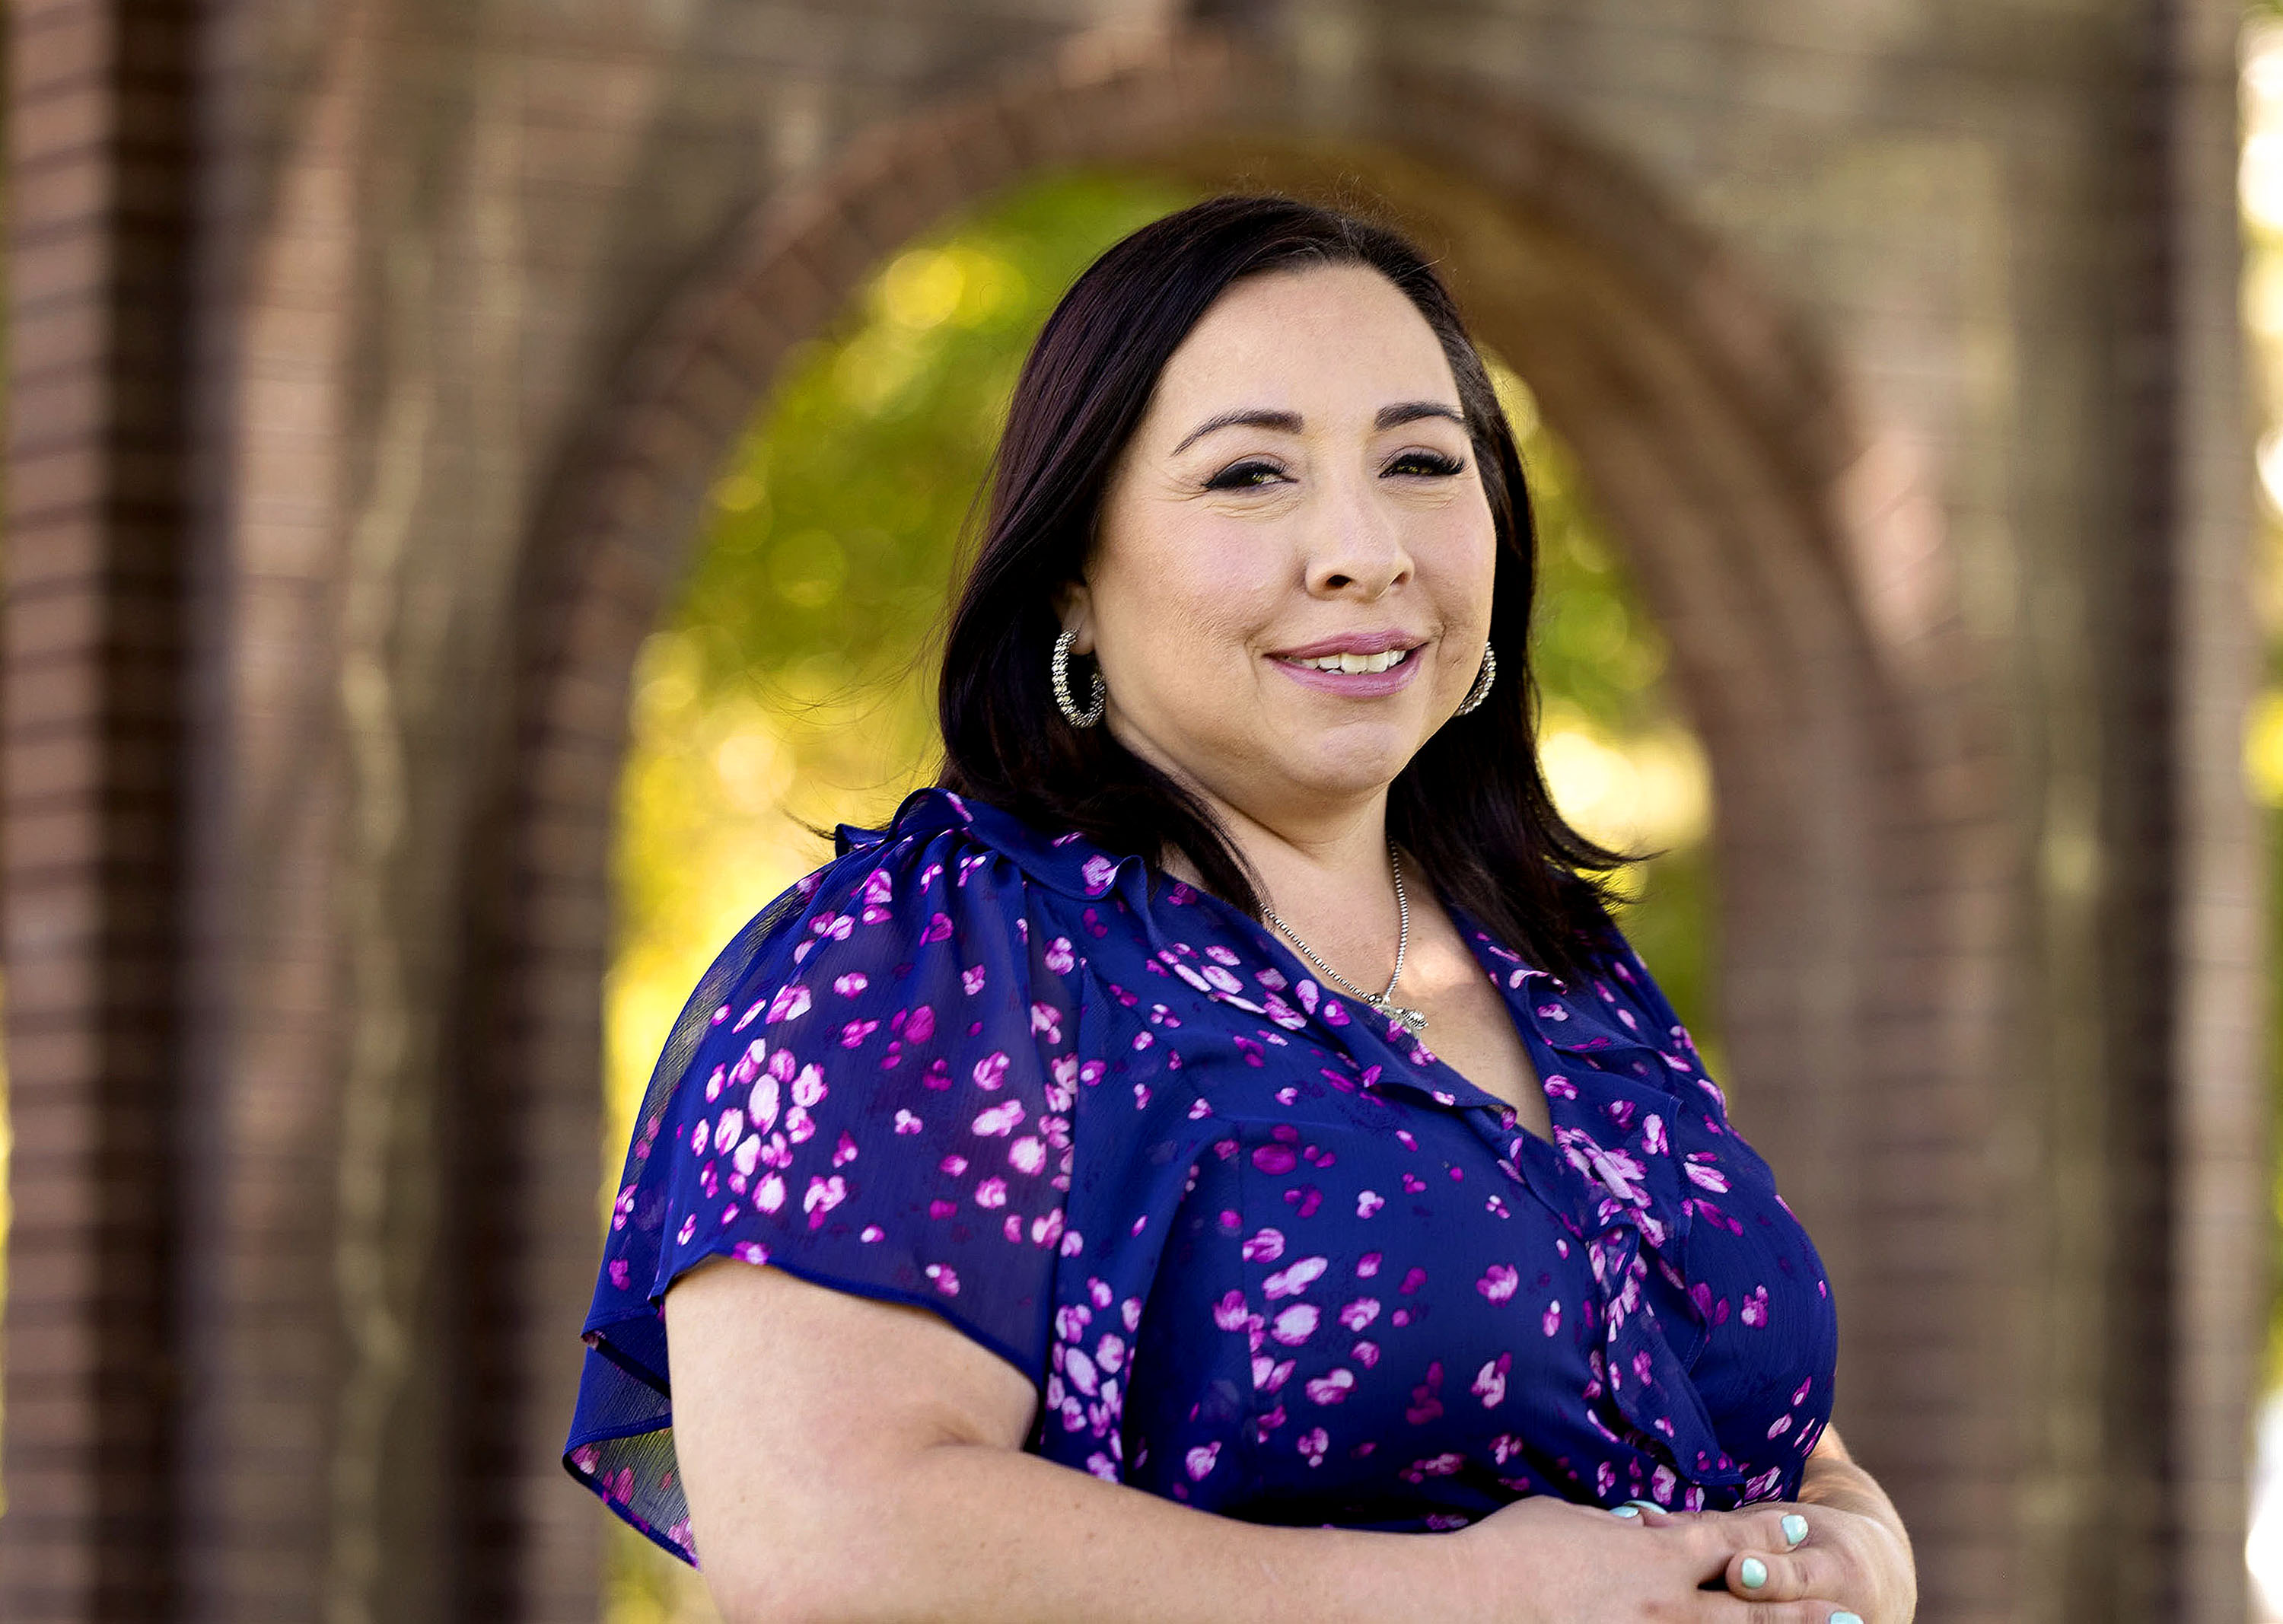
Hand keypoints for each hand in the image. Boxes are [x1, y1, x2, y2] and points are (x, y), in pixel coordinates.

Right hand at [1449, 1495, 1863, 1622]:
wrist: (1477, 1599)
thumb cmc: (1512, 1549)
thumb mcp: (1569, 1520)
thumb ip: (1613, 1528)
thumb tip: (1634, 1527)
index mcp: (1655, 1555)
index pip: (1727, 1541)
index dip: (1766, 1537)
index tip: (1799, 1531)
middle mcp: (1668, 1604)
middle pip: (1752, 1606)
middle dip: (1803, 1611)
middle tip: (1850, 1615)